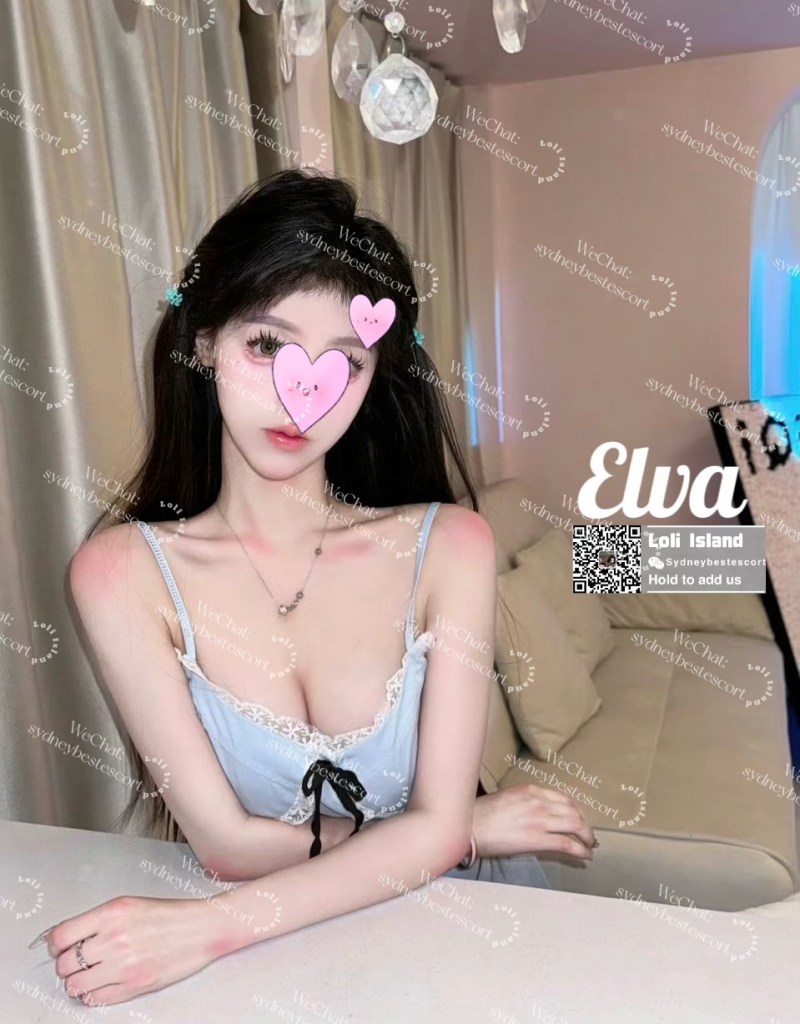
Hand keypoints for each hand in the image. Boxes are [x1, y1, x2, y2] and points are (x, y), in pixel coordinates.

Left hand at [41, 895, 221, 1006]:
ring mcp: (123, 966)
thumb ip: (97, 921)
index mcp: (111, 914)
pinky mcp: (133, 986)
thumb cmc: (169, 915)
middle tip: (77, 961)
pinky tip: (102, 983)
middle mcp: (114, 939)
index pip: (61, 936)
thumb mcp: (129, 905)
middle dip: (66, 964)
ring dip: (77, 982)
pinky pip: (95, 999)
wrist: (201, 929)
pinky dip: (93, 994)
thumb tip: (65, 937)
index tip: (58, 946)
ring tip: (89, 974)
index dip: (55, 944)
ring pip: (75, 985)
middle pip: (64, 964)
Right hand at [472, 784, 596, 861]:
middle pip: (573, 812)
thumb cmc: (481, 815)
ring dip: (587, 838)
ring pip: (575, 826)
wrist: (468, 827)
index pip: (563, 799)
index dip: (576, 811)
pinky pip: (567, 844)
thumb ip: (526, 803)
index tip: (579, 820)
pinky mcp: (537, 839)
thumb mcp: (507, 799)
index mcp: (530, 790)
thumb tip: (540, 817)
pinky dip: (580, 850)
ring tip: (589, 847)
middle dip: (585, 826)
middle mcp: (538, 802)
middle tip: (588, 836)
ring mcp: (538, 820)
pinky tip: (584, 856)